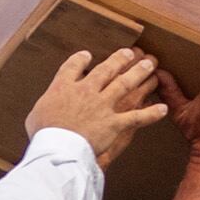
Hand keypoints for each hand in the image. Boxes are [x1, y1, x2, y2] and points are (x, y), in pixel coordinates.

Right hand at [26, 47, 170, 166]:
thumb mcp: (36, 114)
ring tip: (149, 65)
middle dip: (120, 59)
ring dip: (139, 73)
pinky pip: (137, 118)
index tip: (86, 55)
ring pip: (125, 84)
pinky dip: (151, 114)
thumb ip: (47, 104)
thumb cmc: (43, 133)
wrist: (58, 147)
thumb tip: (48, 105)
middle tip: (130, 53)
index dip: (81, 59)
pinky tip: (163, 109)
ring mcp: (103, 105)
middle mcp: (87, 90)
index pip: (73, 66)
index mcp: (64, 86)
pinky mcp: (114, 123)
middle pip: (106, 69)